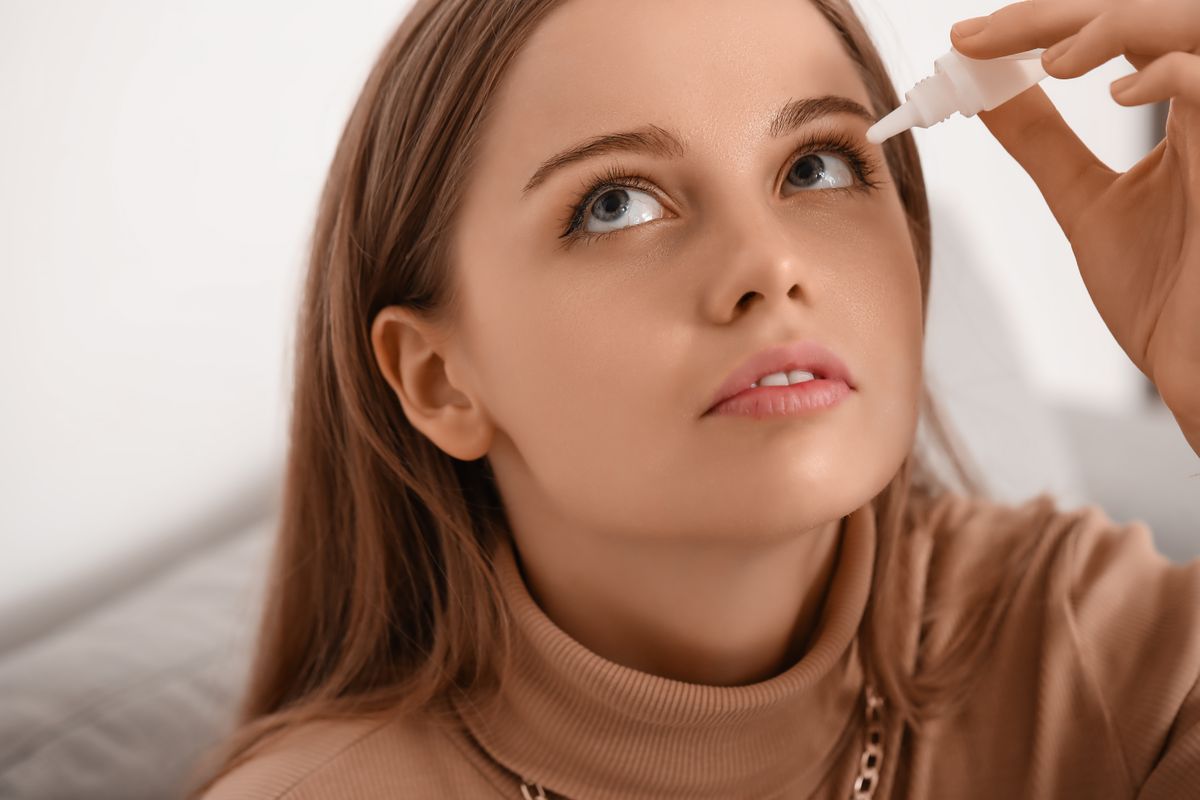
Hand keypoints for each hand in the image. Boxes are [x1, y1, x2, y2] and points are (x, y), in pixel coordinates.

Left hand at [949, 0, 1199, 442]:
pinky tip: (1112, 95)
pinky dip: (1165, 74)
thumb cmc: (1164, 296)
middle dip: (1051, 16)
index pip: (1112, 32)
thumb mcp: (1085, 202)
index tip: (963, 41)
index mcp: (1179, 110)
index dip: (1036, 25)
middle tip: (977, 36)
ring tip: (1044, 58)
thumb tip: (986, 94)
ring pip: (1185, 24)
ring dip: (1108, 25)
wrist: (1197, 368)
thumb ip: (1044, 144)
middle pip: (1145, 13)